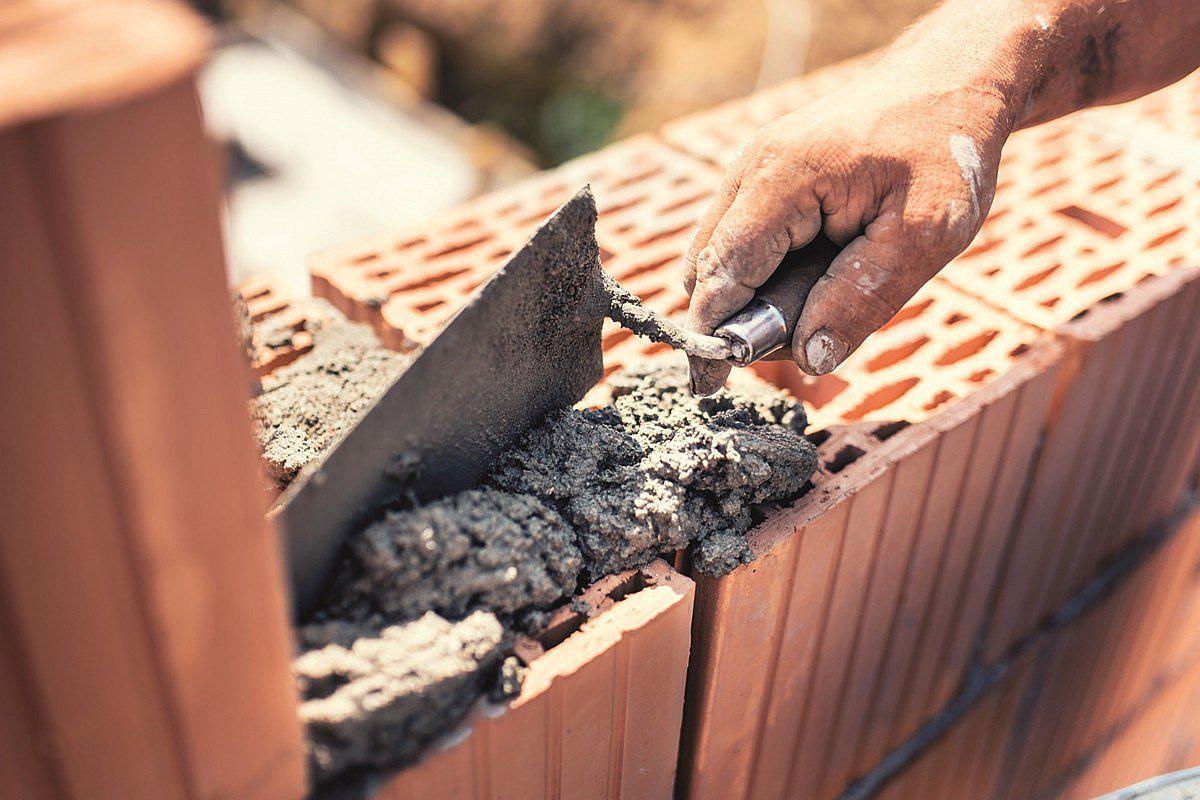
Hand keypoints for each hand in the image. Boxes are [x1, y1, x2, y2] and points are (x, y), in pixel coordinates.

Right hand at [683, 69, 1009, 393]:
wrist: (953, 80)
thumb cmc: (948, 150)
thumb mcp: (927, 233)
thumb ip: (863, 297)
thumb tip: (809, 358)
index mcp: (783, 179)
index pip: (723, 272)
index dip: (714, 333)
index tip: (708, 386)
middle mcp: (752, 169)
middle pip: (708, 269)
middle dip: (738, 319)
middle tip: (804, 339)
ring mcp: (753, 170)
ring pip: (720, 257)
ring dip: (755, 296)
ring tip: (826, 299)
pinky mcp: (764, 179)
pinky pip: (742, 241)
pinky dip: (766, 274)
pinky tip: (820, 274)